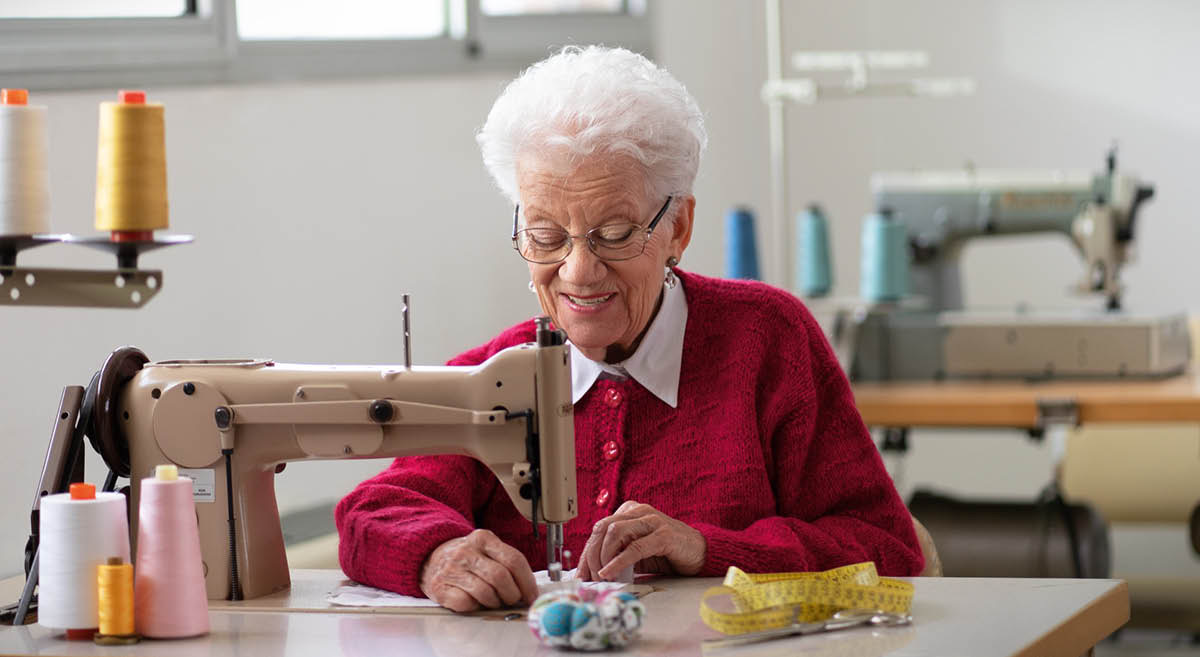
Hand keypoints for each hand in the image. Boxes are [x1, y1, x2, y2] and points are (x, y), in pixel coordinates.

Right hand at [419, 529, 538, 611]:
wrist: (429, 558)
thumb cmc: (466, 559)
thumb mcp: (486, 550)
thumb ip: (507, 564)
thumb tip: (530, 590)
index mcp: (483, 539)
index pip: (514, 560)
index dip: (527, 582)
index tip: (532, 595)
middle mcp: (466, 551)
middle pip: (501, 577)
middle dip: (512, 594)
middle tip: (513, 600)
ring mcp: (452, 568)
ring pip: (485, 592)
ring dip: (495, 602)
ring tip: (493, 599)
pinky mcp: (440, 587)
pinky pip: (467, 603)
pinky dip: (475, 606)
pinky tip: (474, 600)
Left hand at [577, 501, 706, 580]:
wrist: (698, 551)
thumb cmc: (666, 552)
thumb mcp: (636, 551)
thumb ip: (616, 554)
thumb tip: (590, 571)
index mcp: (629, 512)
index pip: (599, 528)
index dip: (586, 552)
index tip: (581, 573)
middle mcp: (639, 511)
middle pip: (603, 527)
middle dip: (592, 554)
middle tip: (591, 577)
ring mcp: (652, 521)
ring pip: (615, 532)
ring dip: (604, 557)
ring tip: (603, 576)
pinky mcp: (664, 535)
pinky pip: (635, 547)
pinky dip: (619, 561)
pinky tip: (612, 572)